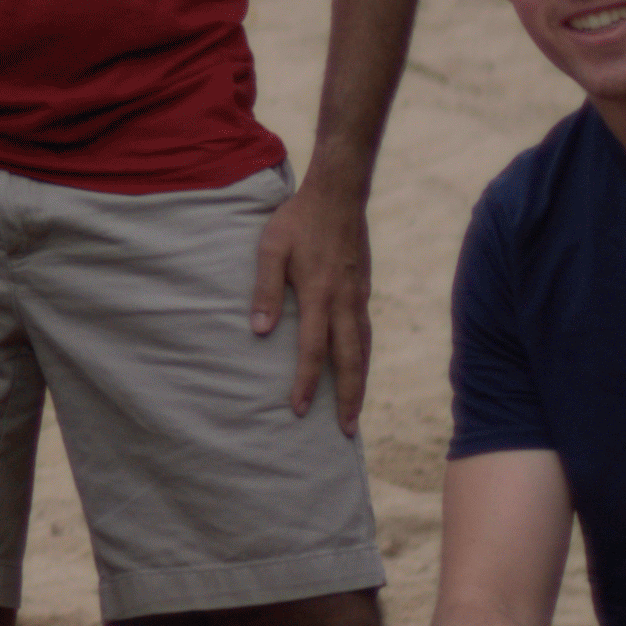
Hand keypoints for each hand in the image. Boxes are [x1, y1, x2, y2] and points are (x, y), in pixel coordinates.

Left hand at [248, 176, 371, 421]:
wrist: (339, 194)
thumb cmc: (297, 220)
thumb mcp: (270, 248)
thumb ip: (265, 289)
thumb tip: (259, 332)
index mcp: (319, 294)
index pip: (312, 349)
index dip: (305, 382)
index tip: (298, 409)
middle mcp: (344, 301)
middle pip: (349, 361)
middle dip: (347, 398)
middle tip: (345, 431)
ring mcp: (358, 297)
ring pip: (363, 350)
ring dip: (360, 383)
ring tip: (355, 411)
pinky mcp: (363, 290)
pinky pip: (365, 334)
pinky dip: (363, 359)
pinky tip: (357, 369)